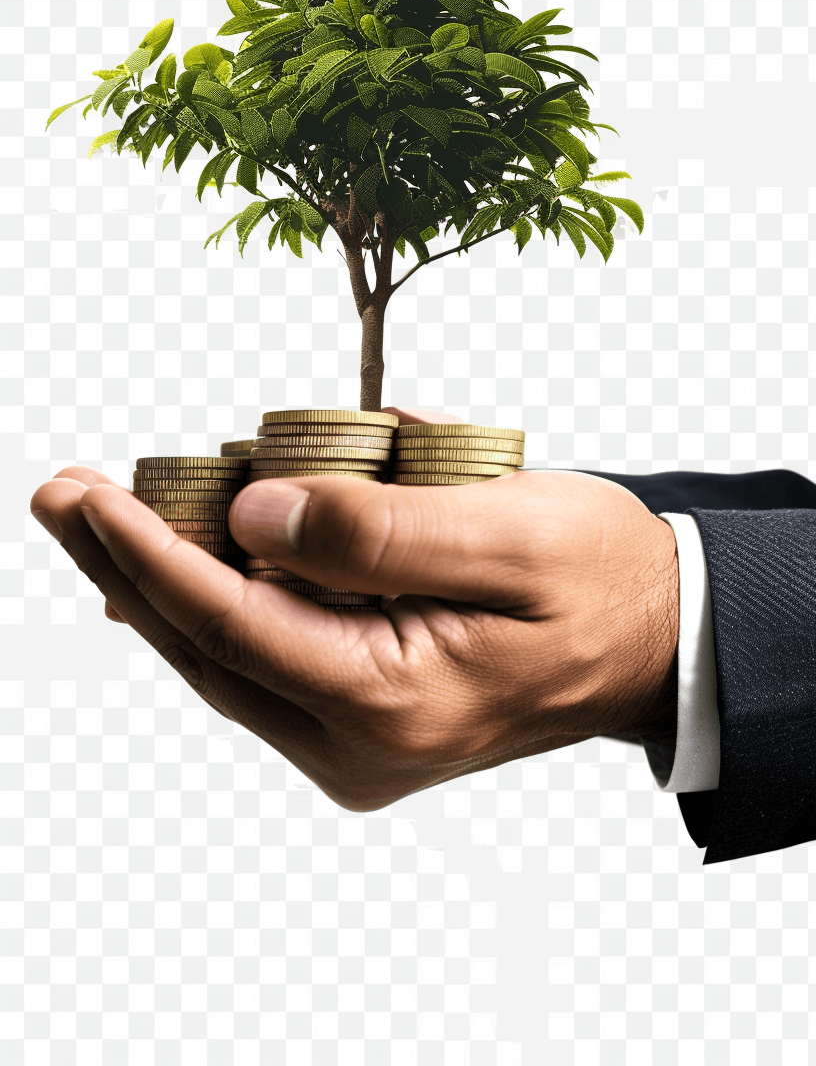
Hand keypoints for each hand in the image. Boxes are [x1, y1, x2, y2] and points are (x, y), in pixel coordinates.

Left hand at [30, 462, 678, 809]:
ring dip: (159, 584)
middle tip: (58, 493)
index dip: (148, 556)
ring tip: (94, 515)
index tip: (83, 496)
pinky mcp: (364, 726)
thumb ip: (377, 531)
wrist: (656, 640)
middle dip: (126, 567)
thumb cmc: (597, 574)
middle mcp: (359, 745)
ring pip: (227, 660)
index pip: (233, 626)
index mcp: (395, 701)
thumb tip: (250, 518)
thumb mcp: (506, 532)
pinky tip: (166, 568)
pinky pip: (263, 663)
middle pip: (209, 649)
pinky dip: (214, 605)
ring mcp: (357, 747)